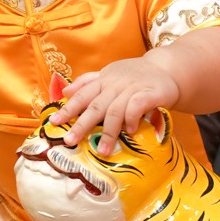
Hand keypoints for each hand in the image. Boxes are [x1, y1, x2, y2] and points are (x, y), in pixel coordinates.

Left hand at [48, 57, 180, 155]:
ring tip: (102, 150)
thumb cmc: (134, 76)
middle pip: (95, 106)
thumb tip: (65, 92)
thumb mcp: (109, 74)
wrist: (166, 69)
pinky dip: (131, 119)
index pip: (82, 95)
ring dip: (108, 132)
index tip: (53, 122)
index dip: (68, 109)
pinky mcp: (150, 93)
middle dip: (81, 124)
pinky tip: (130, 131)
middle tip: (69, 141)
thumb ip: (87, 82)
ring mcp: (132, 88)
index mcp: (103, 80)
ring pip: (115, 110)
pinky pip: (137, 106)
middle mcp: (115, 84)